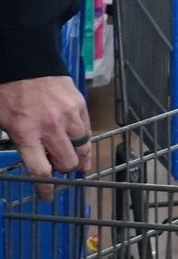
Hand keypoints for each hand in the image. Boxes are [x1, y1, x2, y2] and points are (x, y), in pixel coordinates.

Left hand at [0, 76, 90, 201]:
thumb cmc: (7, 92)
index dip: (46, 188)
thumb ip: (18, 142)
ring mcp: (68, 115)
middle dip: (64, 171)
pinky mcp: (79, 105)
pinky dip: (84, 139)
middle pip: (67, 163)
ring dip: (79, 157)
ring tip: (76, 160)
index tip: (48, 196)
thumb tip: (32, 158)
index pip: (40, 171)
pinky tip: (78, 141)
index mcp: (26, 133)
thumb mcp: (1, 122)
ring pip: (83, 148)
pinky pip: (87, 129)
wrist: (26, 62)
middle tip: (58, 169)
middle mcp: (50, 127)